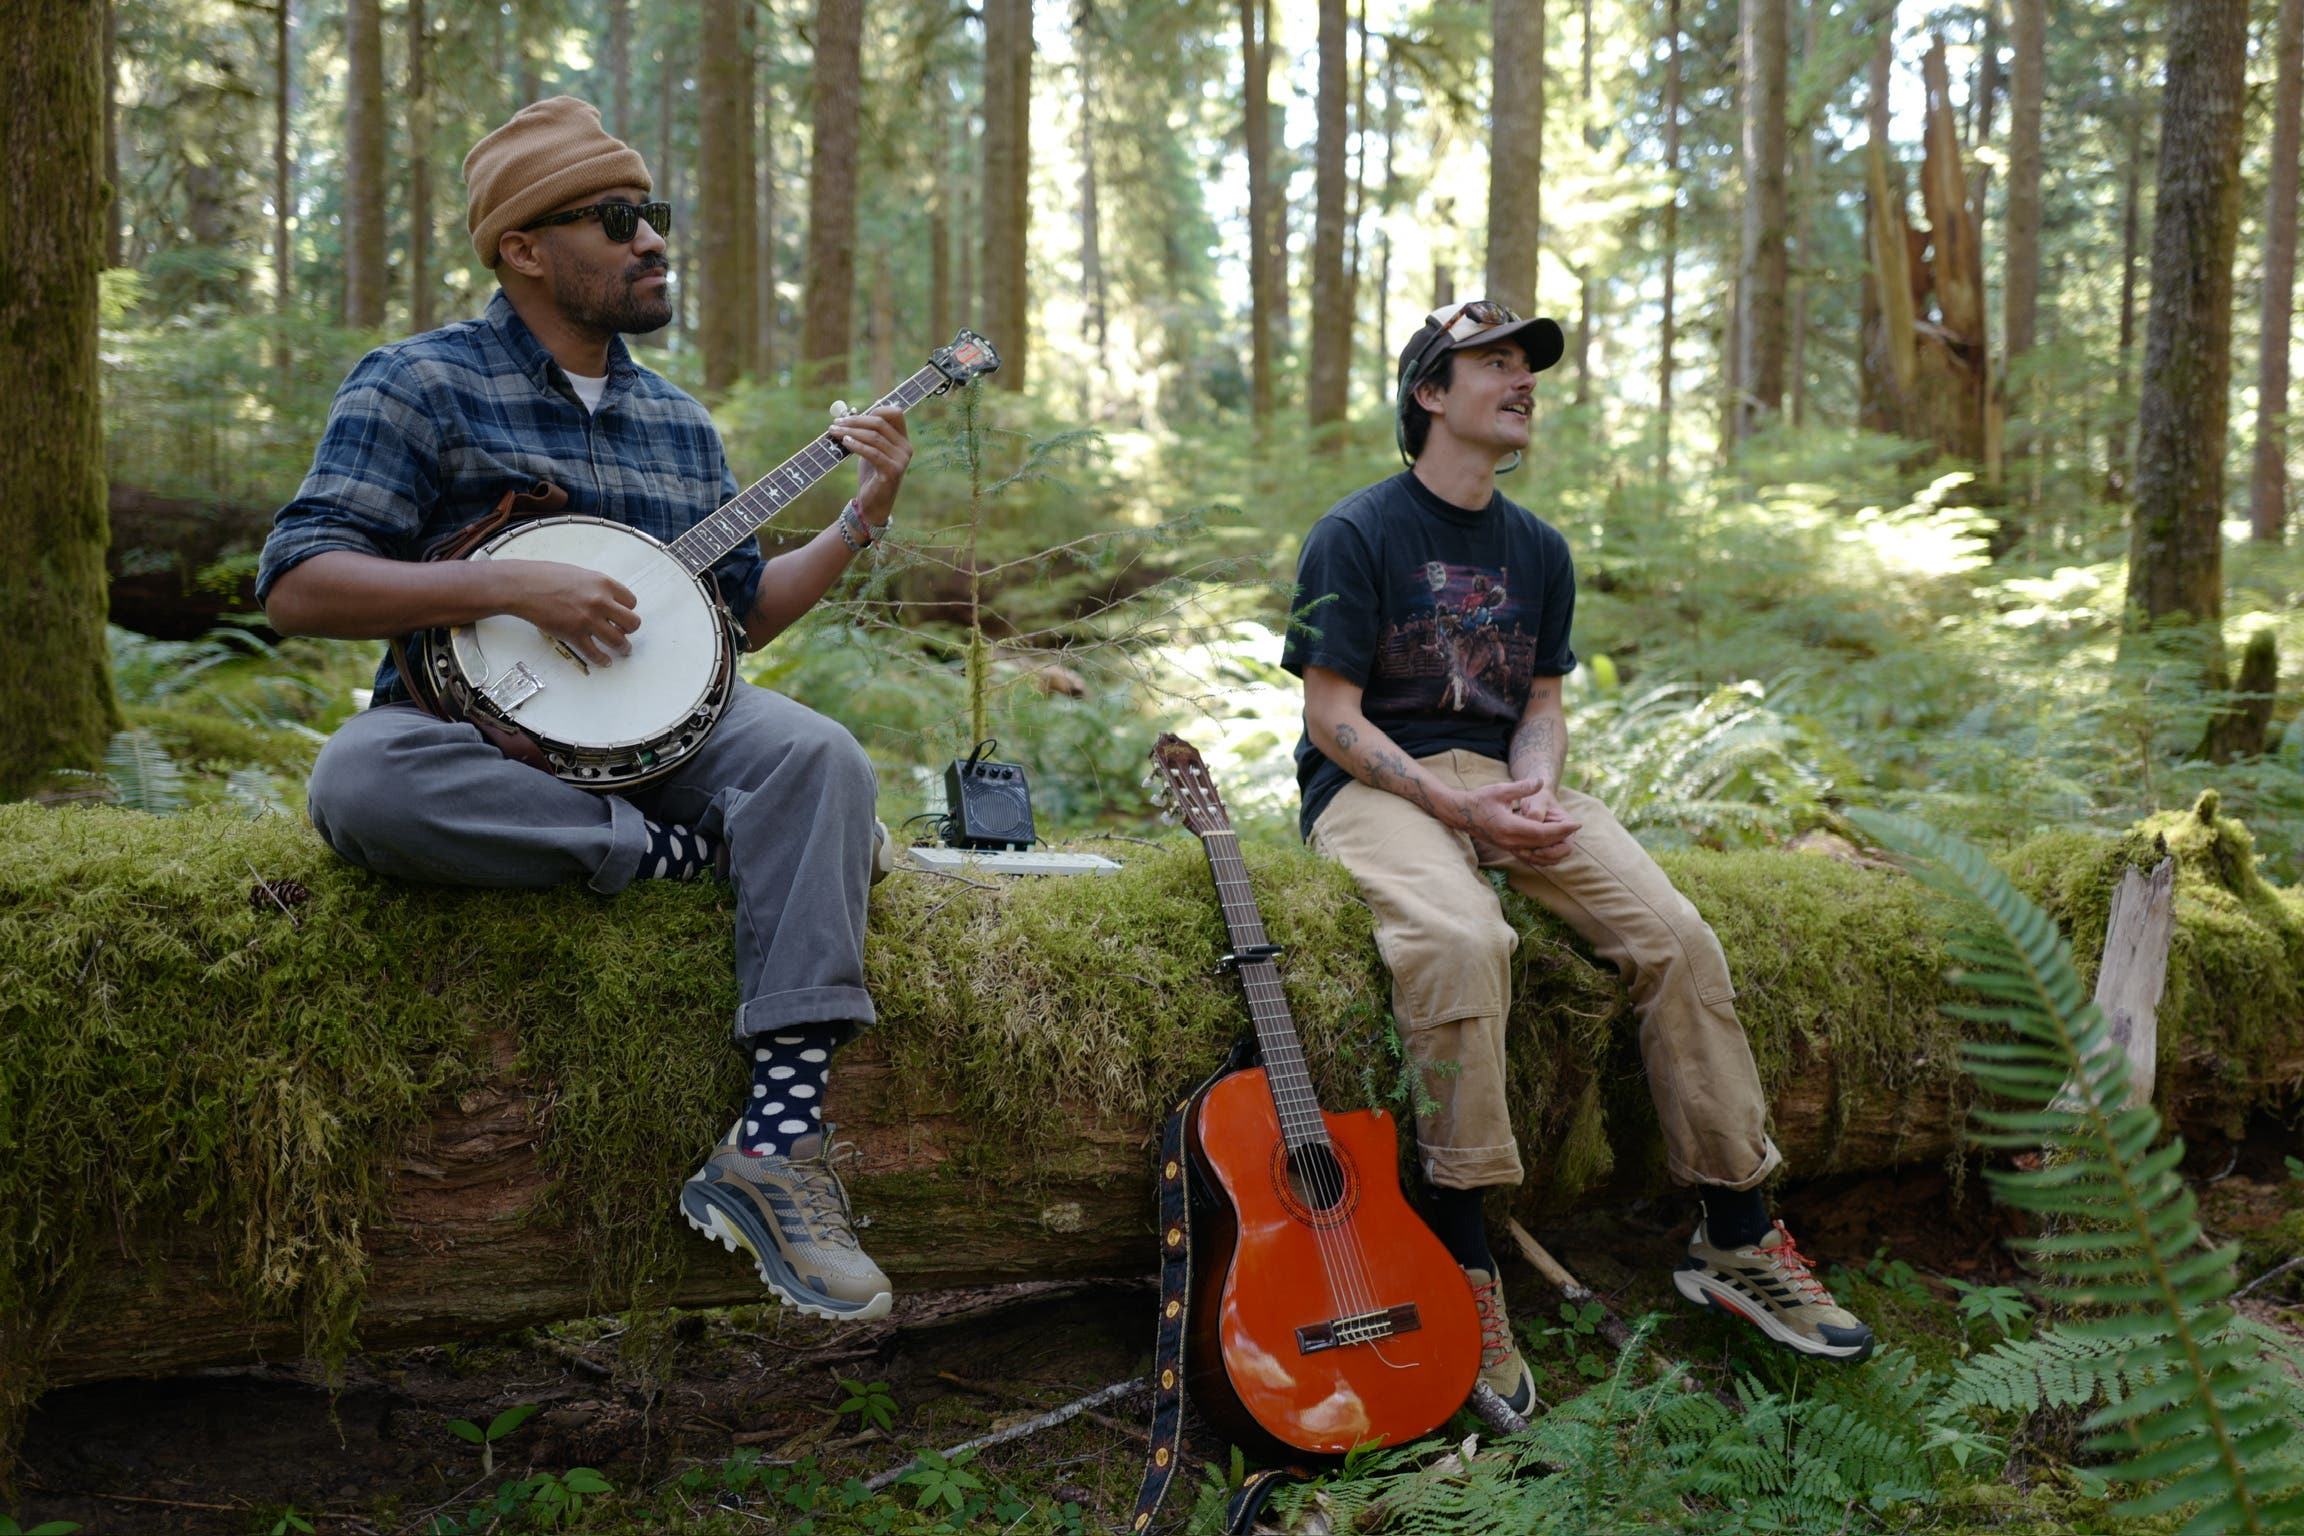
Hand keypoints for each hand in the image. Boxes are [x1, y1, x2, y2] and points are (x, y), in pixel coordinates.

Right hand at [497, 559, 640, 667]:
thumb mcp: (581, 574)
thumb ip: (598, 588)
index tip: (623, 615)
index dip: (628, 610)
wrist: (523, 586)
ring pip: (619, 641)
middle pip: (632, 623)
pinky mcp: (574, 635)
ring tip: (623, 650)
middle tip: (625, 633)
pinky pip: (596, 653)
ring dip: (623, 648)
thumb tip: (608, 600)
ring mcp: (588, 620)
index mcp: (604, 583)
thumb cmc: (547, 577)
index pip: (631, 602)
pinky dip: (602, 660)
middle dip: (630, 630)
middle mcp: (600, 601)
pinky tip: (604, 661)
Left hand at [831, 403, 911, 527]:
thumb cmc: (870, 476)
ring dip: (850, 431)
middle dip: (855, 420)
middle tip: (836, 422)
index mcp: (903, 440)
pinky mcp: (892, 471)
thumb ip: (867, 433)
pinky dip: (856, 445)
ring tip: (834, 431)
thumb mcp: (869, 450)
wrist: (873, 505)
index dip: (875, 409)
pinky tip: (844, 442)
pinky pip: (872, 452)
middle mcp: (905, 448)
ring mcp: (901, 460)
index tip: (852, 415)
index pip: (895, 413)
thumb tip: (853, 412)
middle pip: (880, 423)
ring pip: (874, 437)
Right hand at [1458, 778, 1579, 864]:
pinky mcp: (1507, 848)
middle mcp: (1509, 841)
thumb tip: (1540, 782)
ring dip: (1554, 848)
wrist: (1461, 813)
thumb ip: (1522, 787)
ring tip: (1567, 838)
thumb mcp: (1501, 789)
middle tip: (1575, 830)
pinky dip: (1543, 852)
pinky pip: (1529, 855)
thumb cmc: (1480, 799)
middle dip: (1561, 839)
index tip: (1576, 824)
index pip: (1542, 833)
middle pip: (1542, 845)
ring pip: (1537, 853)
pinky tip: (1552, 845)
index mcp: (1509, 827)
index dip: (1561, 830)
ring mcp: (1507, 847)